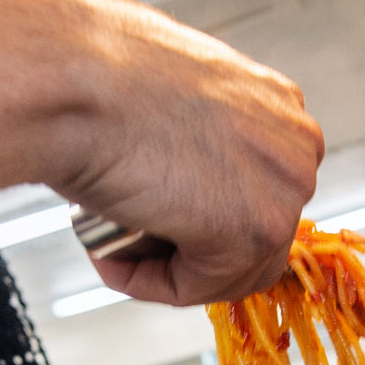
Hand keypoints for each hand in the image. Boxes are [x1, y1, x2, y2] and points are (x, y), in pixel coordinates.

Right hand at [33, 0, 321, 305]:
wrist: (70, 82)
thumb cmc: (96, 77)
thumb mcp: (163, 99)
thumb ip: (191, 138)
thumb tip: (178, 180)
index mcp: (276, 105)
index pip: (258, 190)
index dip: (200, 216)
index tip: (150, 216)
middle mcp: (294, 143)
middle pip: (254, 234)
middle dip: (190, 247)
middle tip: (127, 235)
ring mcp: (283, 189)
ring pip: (233, 269)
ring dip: (168, 269)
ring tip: (111, 246)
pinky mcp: (254, 231)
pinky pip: (201, 287)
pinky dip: (150, 284)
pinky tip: (110, 256)